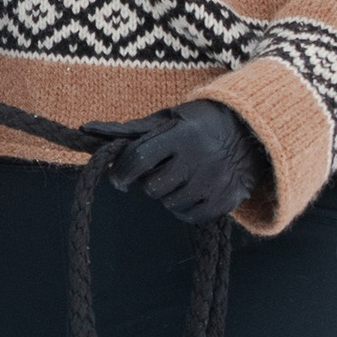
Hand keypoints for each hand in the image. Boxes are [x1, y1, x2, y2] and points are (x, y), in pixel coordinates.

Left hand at [88, 99, 268, 227]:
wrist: (250, 133)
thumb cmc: (198, 124)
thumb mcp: (168, 120)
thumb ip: (131, 130)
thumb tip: (86, 130)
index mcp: (181, 135)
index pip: (139, 159)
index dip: (122, 172)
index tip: (119, 178)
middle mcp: (199, 160)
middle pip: (152, 187)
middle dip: (150, 181)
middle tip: (162, 169)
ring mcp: (213, 183)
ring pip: (169, 204)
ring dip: (167, 194)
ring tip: (181, 176)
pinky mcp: (224, 202)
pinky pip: (188, 216)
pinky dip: (184, 207)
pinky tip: (192, 189)